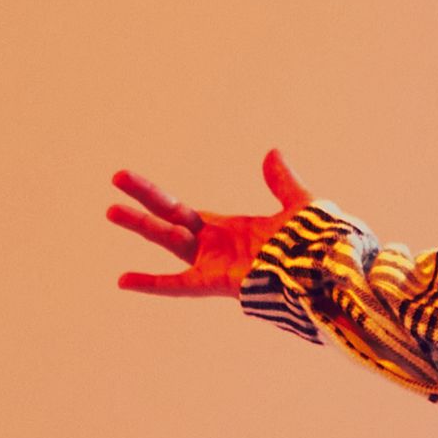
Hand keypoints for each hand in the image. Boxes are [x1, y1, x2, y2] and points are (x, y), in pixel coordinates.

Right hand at [107, 151, 311, 293]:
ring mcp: (212, 264)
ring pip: (169, 241)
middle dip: (142, 199)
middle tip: (115, 177)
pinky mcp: (217, 281)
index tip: (123, 180)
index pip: (177, 209)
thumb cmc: (314, 248)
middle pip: (167, 218)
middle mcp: (212, 247)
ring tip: (111, 210)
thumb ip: (281, 182)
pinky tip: (123, 279)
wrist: (327, 273)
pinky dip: (152, 283)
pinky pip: (179, 284)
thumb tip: (272, 152)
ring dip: (142, 225)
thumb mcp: (295, 207)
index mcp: (224, 230)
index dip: (152, 196)